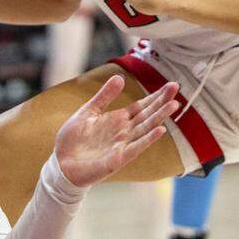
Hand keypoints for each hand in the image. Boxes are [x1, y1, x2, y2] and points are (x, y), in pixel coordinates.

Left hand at [53, 75, 179, 187]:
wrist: (61, 162)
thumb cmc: (74, 139)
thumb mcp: (88, 111)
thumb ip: (104, 96)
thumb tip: (120, 76)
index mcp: (117, 120)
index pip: (141, 106)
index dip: (156, 96)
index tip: (171, 85)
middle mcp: (124, 132)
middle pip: (147, 115)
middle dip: (162, 102)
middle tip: (176, 87)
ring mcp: (123, 145)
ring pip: (146, 129)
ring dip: (160, 117)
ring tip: (174, 104)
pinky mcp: (117, 159)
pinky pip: (136, 147)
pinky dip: (148, 139)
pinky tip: (160, 130)